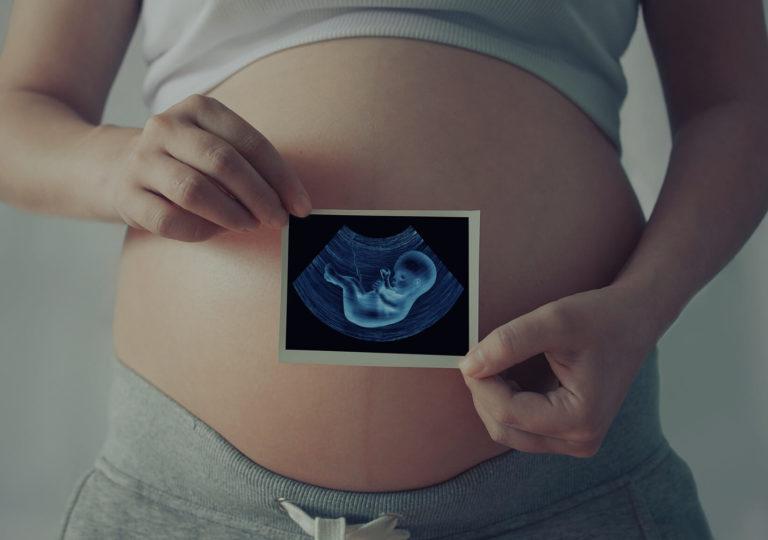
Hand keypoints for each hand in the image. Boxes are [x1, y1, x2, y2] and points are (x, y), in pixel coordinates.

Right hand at [107, 94, 311, 241]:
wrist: (117, 167)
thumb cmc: (186, 160)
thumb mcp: (215, 145)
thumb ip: (249, 164)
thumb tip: (289, 201)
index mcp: (198, 108)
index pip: (250, 142)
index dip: (281, 177)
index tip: (301, 206)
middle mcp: (166, 127)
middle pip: (223, 163)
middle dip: (260, 196)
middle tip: (279, 220)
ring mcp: (142, 160)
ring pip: (194, 190)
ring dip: (231, 214)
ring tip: (250, 225)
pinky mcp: (127, 195)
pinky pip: (170, 220)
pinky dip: (200, 230)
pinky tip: (216, 230)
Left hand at [459, 283, 658, 457]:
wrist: (634, 320)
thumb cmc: (601, 318)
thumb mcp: (554, 320)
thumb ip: (509, 343)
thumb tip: (469, 366)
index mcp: (581, 420)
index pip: (507, 412)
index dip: (481, 383)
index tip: (471, 354)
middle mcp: (580, 440)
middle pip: (504, 429)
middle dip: (484, 393)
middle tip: (480, 356)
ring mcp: (575, 441)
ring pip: (508, 432)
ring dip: (493, 400)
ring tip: (497, 364)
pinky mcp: (569, 433)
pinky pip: (521, 428)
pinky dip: (506, 404)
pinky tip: (509, 376)